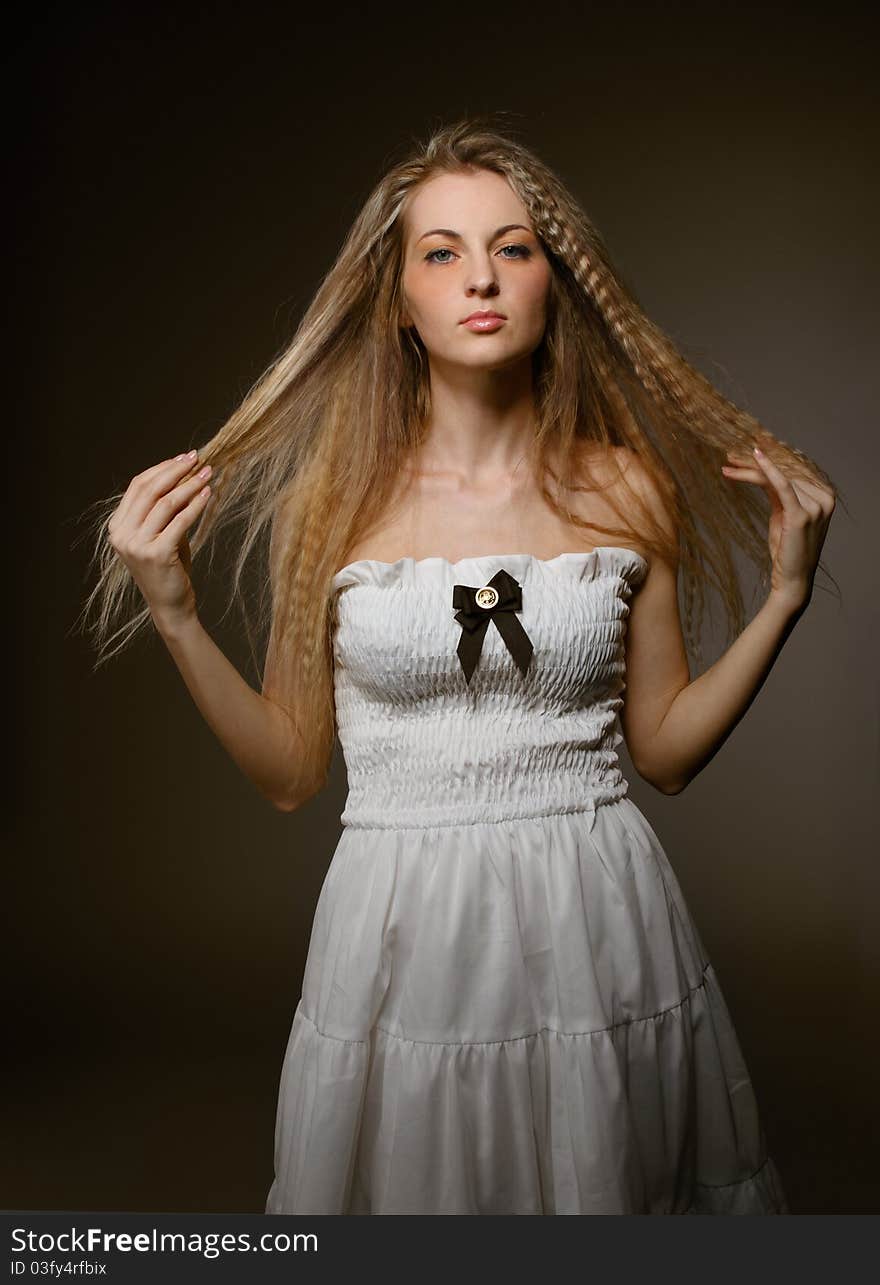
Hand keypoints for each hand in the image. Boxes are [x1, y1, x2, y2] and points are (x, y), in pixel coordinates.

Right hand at [107, 451, 212, 631]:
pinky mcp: (157, 554)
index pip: (138, 486)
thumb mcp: (161, 534)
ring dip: (190, 485)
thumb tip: (184, 475)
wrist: (170, 605)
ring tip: (208, 473)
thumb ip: (163, 510)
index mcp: (117, 526)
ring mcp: (137, 545)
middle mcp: (122, 535)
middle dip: (176, 470)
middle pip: (150, 490)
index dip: (162, 469)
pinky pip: (180, 521)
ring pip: (166, 503)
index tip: (183, 457)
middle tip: (198, 458)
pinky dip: (196, 504)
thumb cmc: (168, 568)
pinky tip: (209, 494)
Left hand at [721, 444, 835, 612]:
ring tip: (728, 463)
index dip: (769, 457)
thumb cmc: (787, 549)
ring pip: (779, 477)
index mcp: (825, 495)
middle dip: (755, 461)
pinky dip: (767, 470)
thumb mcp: (783, 515)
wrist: (793, 580)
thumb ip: (779, 492)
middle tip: (730, 453)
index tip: (744, 450)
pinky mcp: (802, 514)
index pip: (793, 469)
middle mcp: (825, 498)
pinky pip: (782, 485)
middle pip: (785, 470)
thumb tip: (761, 469)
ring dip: (750, 468)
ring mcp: (816, 505)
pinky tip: (754, 458)